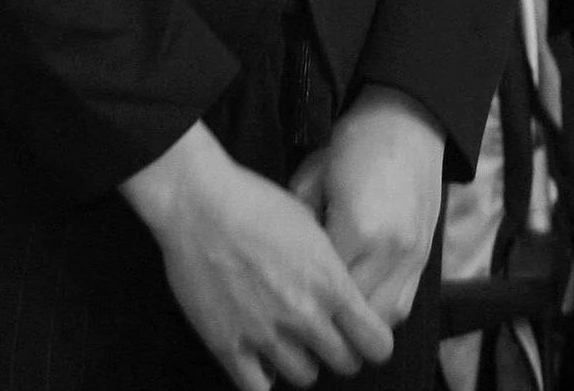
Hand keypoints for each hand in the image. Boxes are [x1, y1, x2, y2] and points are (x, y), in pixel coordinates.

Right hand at [122, 121, 391, 389]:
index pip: (376, 343)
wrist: (198, 202)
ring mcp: (265, 333)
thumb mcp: (311, 223)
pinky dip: (264, 376)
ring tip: (291, 341)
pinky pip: (257, 387)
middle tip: (327, 337)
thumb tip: (343, 285)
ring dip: (302, 361)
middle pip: (345, 363)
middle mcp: (304, 313)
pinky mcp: (227, 344)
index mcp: (330, 282)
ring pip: (304, 377)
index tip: (363, 335)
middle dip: (341, 351)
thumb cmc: (254, 201)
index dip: (373, 342)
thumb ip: (331, 264)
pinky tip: (262, 358)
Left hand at [288, 87, 444, 330]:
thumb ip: (300, 228)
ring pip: (382, 320)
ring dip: (355, 325)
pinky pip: (400, 307)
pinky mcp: (424, 259)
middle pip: (354, 314)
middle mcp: (391, 251)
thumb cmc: (353, 146)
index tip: (277, 303)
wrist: (407, 123)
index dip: (300, 300)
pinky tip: (356, 308)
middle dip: (326, 321)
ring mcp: (412, 258)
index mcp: (359, 229)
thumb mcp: (312, 180)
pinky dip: (377, 315)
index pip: (324, 289)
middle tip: (297, 322)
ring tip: (327, 322)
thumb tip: (284, 268)